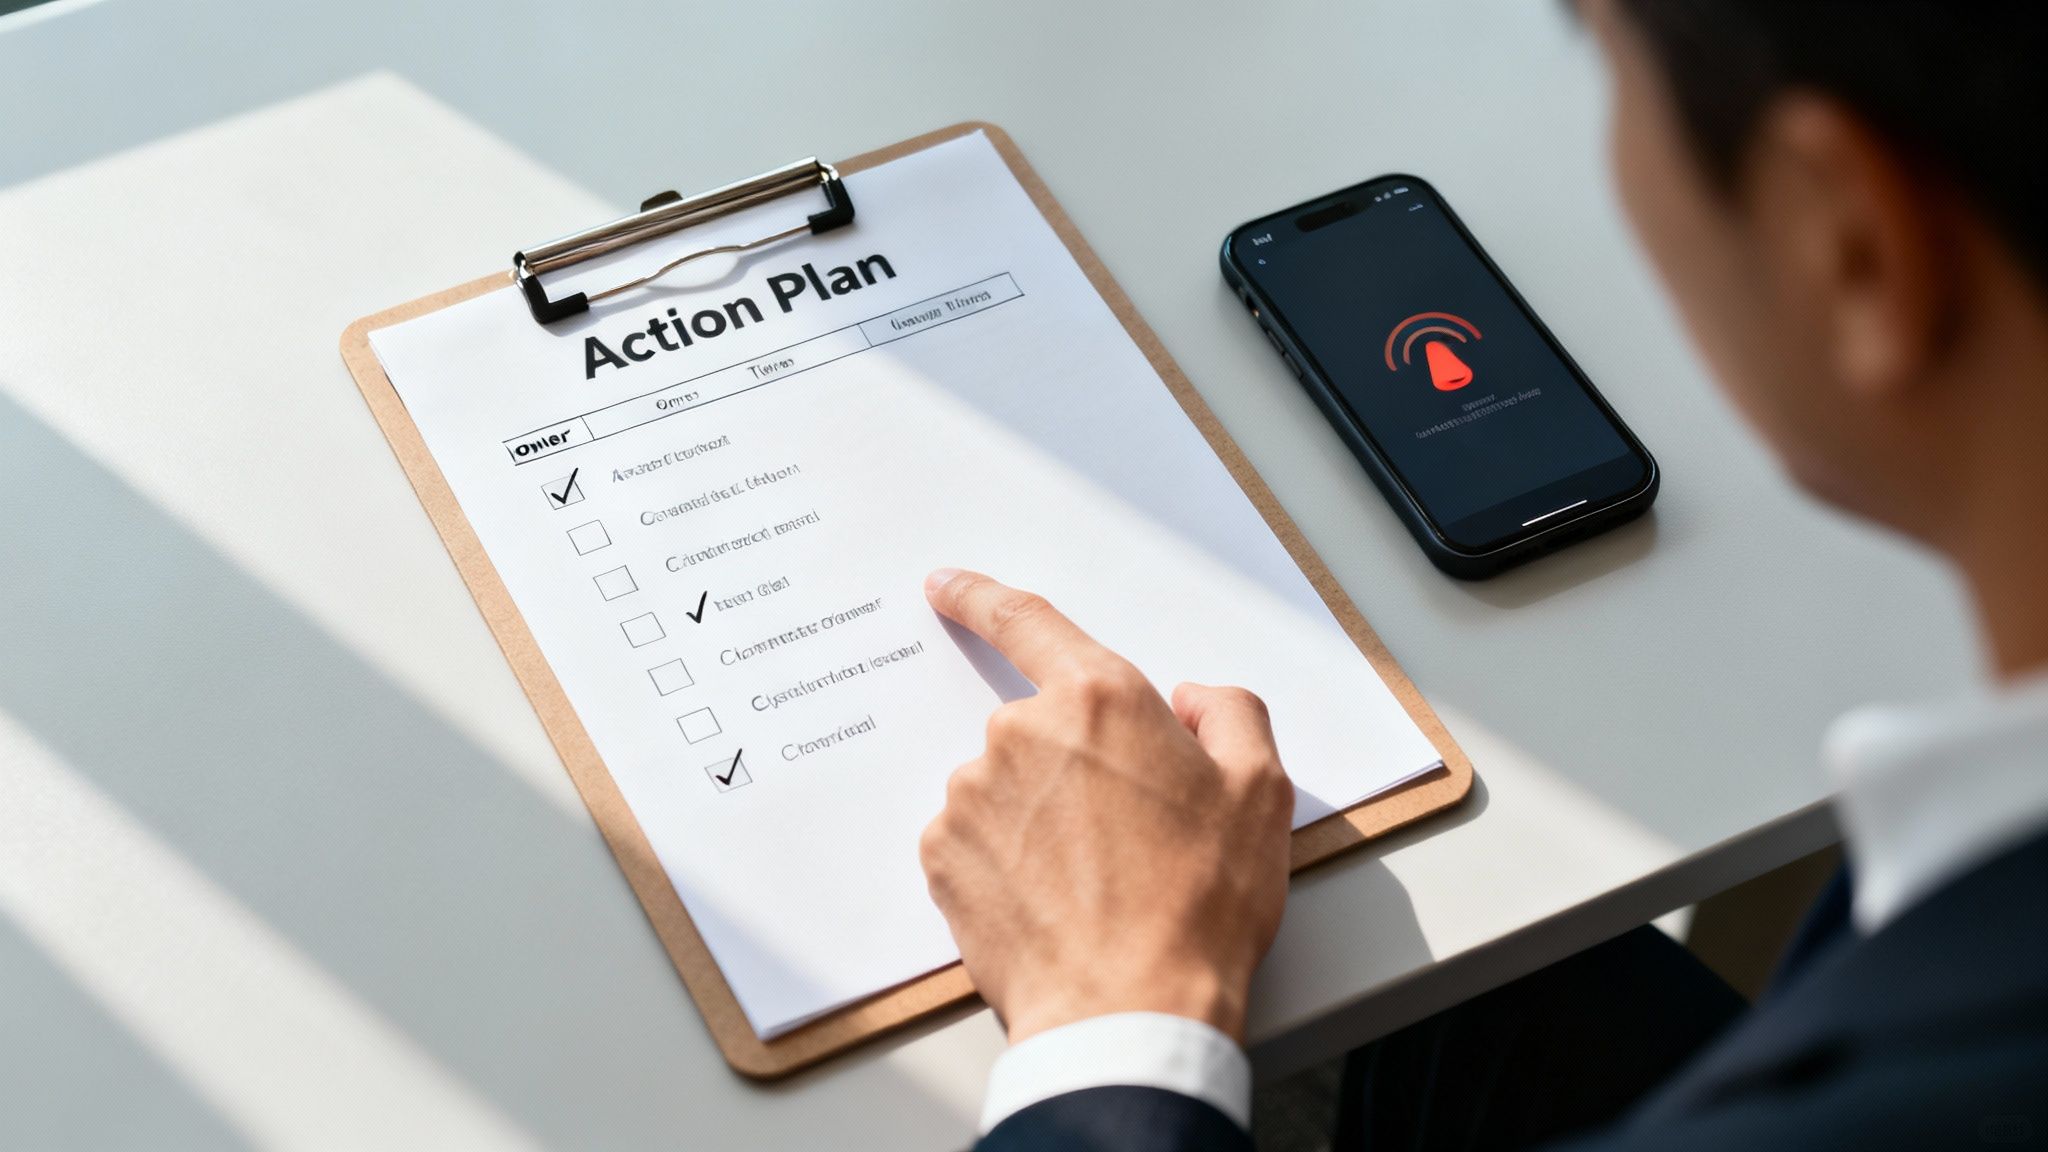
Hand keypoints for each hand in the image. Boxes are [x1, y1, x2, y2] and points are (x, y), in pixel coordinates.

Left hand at [918, 569, 1294, 1043]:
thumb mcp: (1261, 792)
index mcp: (1102, 699)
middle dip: (1074, 768)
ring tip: (1094, 883)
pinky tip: (1050, 902)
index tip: (943, 586)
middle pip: (1039, 728)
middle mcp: (1022, 733)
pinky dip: (1005, 862)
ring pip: (1006, 789)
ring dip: (1038, 819)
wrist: (1128, 1009)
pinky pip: (974, 842)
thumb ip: (1230, 715)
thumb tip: (1191, 702)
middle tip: (1124, 835)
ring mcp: (972, 796)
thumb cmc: (1199, 904)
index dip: (980, 596)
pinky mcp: (941, 856)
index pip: (1026, 621)